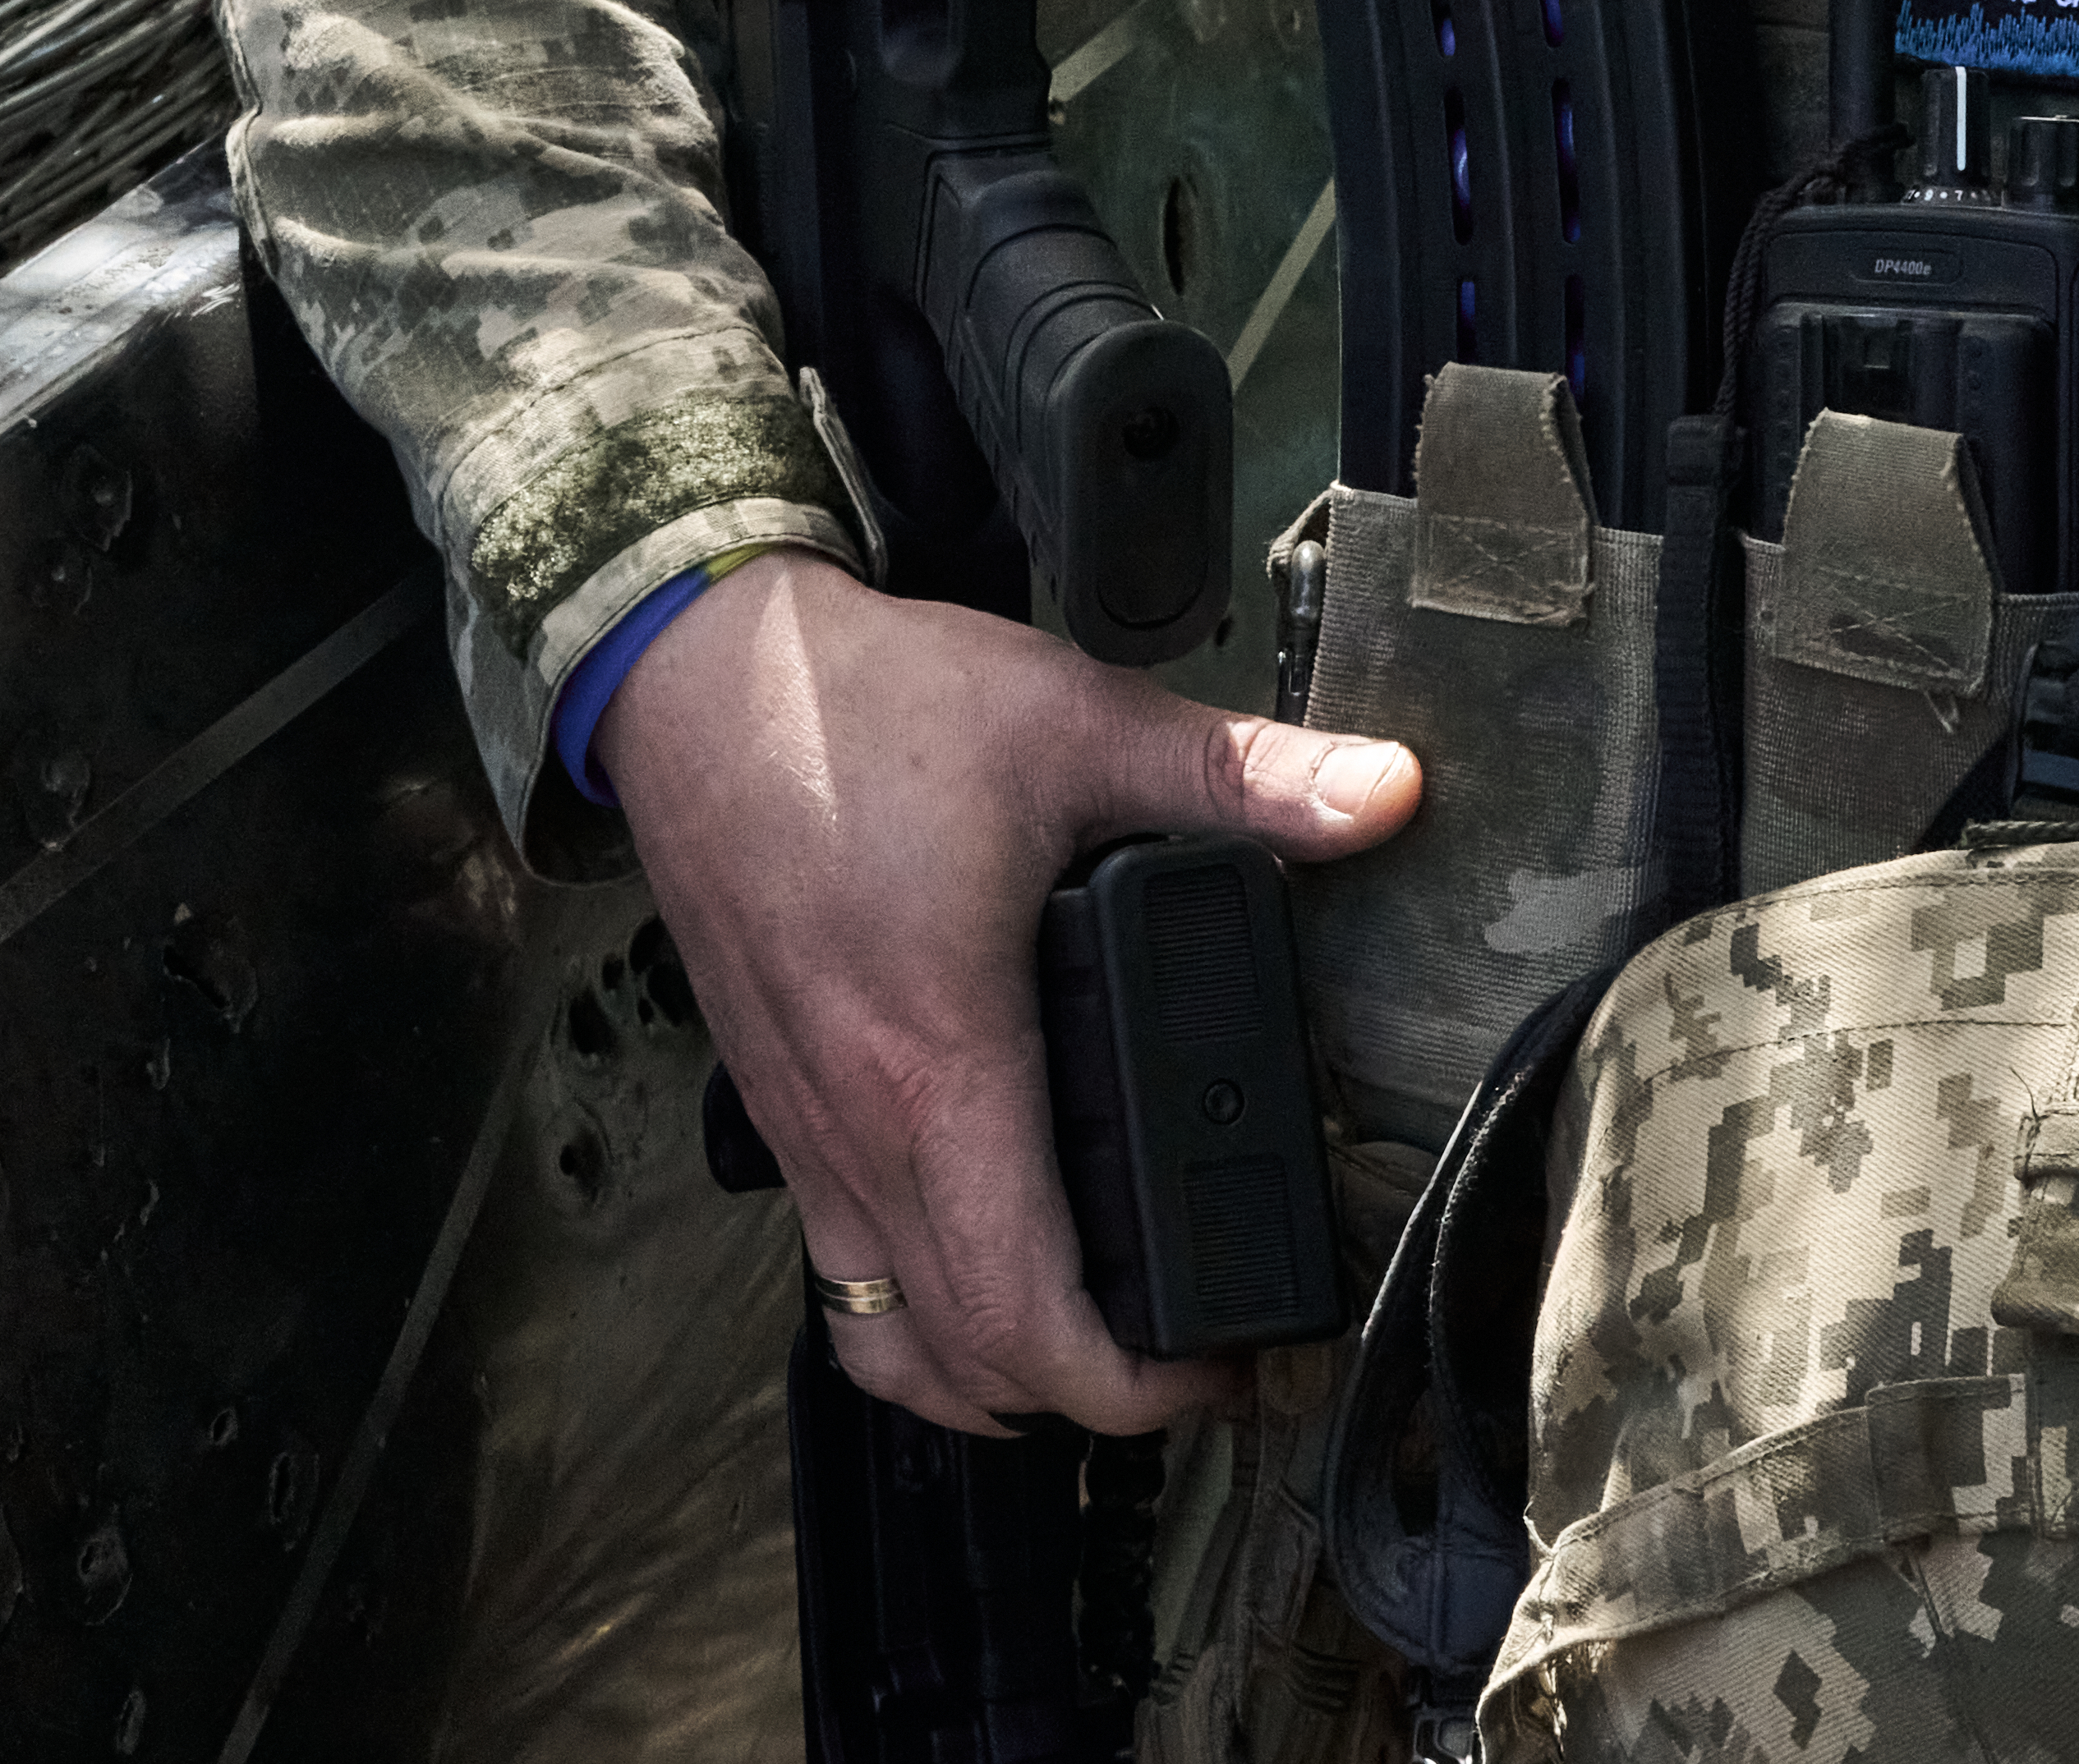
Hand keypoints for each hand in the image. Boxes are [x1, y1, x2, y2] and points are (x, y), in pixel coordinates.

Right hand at [600, 547, 1418, 1437]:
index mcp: (941, 1069)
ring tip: (1082, 1341)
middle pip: (960, 1361)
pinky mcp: (772, 1103)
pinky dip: (909, 1308)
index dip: (1133, 1388)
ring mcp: (802, 1129)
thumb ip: (1237, 771)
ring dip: (980, 1374)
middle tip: (1188, 1359)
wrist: (694, 678)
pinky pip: (837, 1267)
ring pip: (881, 1337)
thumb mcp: (1072, 722)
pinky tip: (976, 1248)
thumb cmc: (862, 707)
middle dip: (1082, 1399)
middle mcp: (858, 1128)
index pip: (1024, 1315)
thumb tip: (1384, 792)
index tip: (1221, 1366)